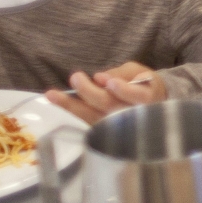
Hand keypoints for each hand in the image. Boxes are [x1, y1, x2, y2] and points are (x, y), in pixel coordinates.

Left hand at [47, 62, 165, 123]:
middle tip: (76, 77)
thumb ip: (123, 73)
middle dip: (91, 92)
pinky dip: (70, 109)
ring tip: (52, 93)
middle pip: (110, 106)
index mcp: (148, 98)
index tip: (107, 81)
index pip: (137, 96)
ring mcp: (115, 126)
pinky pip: (84, 120)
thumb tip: (100, 78)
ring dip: (71, 105)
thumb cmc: (143, 84)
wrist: (148, 105)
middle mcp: (132, 116)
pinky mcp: (102, 130)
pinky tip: (56, 100)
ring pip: (92, 116)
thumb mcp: (139, 72)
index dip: (123, 90)